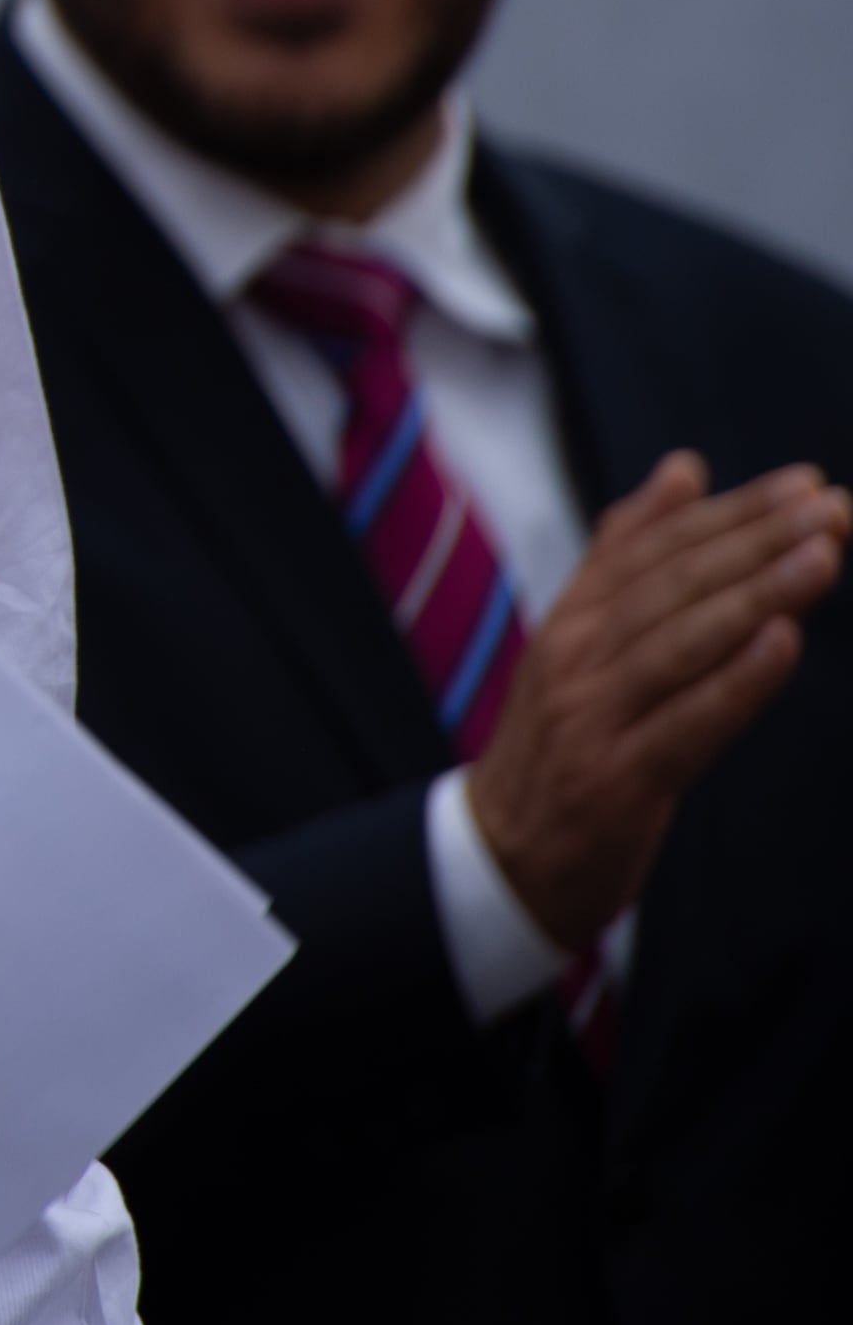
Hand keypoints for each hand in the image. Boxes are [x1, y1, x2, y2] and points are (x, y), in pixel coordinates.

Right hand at [464, 451, 845, 948]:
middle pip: (672, 586)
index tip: (805, 485)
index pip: (655, 549)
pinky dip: (736, 681)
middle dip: (756, 542)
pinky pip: (686, 722)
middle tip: (830, 507)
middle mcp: (575, 656)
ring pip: (681, 642)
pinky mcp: (616, 778)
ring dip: (756, 594)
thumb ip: (629, 556)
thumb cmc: (562, 743)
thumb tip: (683, 470)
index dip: (732, 514)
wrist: (503, 854)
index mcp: (571, 618)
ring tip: (822, 557)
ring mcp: (592, 716)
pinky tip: (783, 643)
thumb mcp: (582, 641)